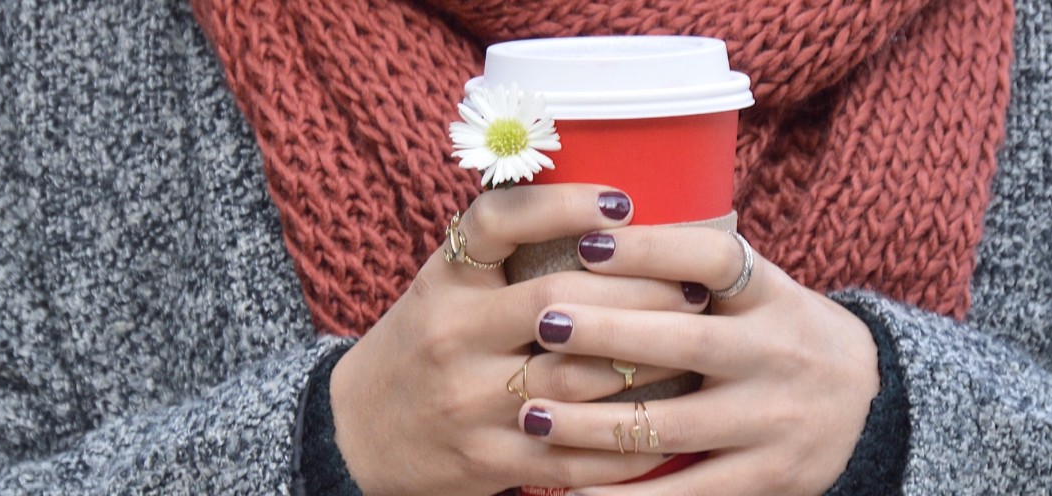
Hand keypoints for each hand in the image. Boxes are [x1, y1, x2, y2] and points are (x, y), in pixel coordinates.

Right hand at [330, 185, 708, 494]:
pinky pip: (576, 452)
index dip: (562, 205)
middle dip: (641, 293)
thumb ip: (504, 253)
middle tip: (695, 286)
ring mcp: (469, 402)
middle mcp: (452, 336)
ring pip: (579, 378)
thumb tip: (607, 208)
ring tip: (697, 345)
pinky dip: (628, 439)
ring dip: (649, 362)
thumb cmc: (421, 347)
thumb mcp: (443, 286)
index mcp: (444, 281)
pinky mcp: (488, 460)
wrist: (355, 434)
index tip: (622, 201)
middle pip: (559, 302)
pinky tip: (668, 420)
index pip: (497, 222)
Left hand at [517, 226, 881, 494]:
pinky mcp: (768, 479)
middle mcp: (779, 354)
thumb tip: (589, 230)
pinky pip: (688, 492)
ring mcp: (775, 422)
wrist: (870, 404)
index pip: (715, 259)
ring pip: (673, 424)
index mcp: (773, 295)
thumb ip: (699, 271)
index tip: (585, 241)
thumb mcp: (761, 290)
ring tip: (532, 415)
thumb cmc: (781, 334)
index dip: (652, 248)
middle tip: (542, 321)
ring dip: (594, 423)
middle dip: (607, 333)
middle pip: (686, 342)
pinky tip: (572, 490)